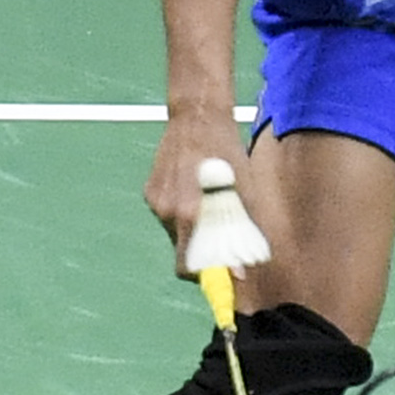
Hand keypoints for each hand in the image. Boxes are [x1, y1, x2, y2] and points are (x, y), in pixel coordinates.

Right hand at [143, 113, 252, 275]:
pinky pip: (168, 214)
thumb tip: (241, 271)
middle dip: (202, 252)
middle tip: (223, 239)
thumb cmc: (226, 153)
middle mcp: (166, 211)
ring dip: (193, 230)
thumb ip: (241, 232)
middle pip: (182, 252)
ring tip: (211, 205)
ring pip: (175, 232)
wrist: (197, 118)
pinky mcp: (150, 190)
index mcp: (188, 214)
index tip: (218, 275)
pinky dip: (183, 211)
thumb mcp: (244, 193)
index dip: (203, 277)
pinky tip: (196, 189)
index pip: (186, 267)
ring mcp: (155, 200)